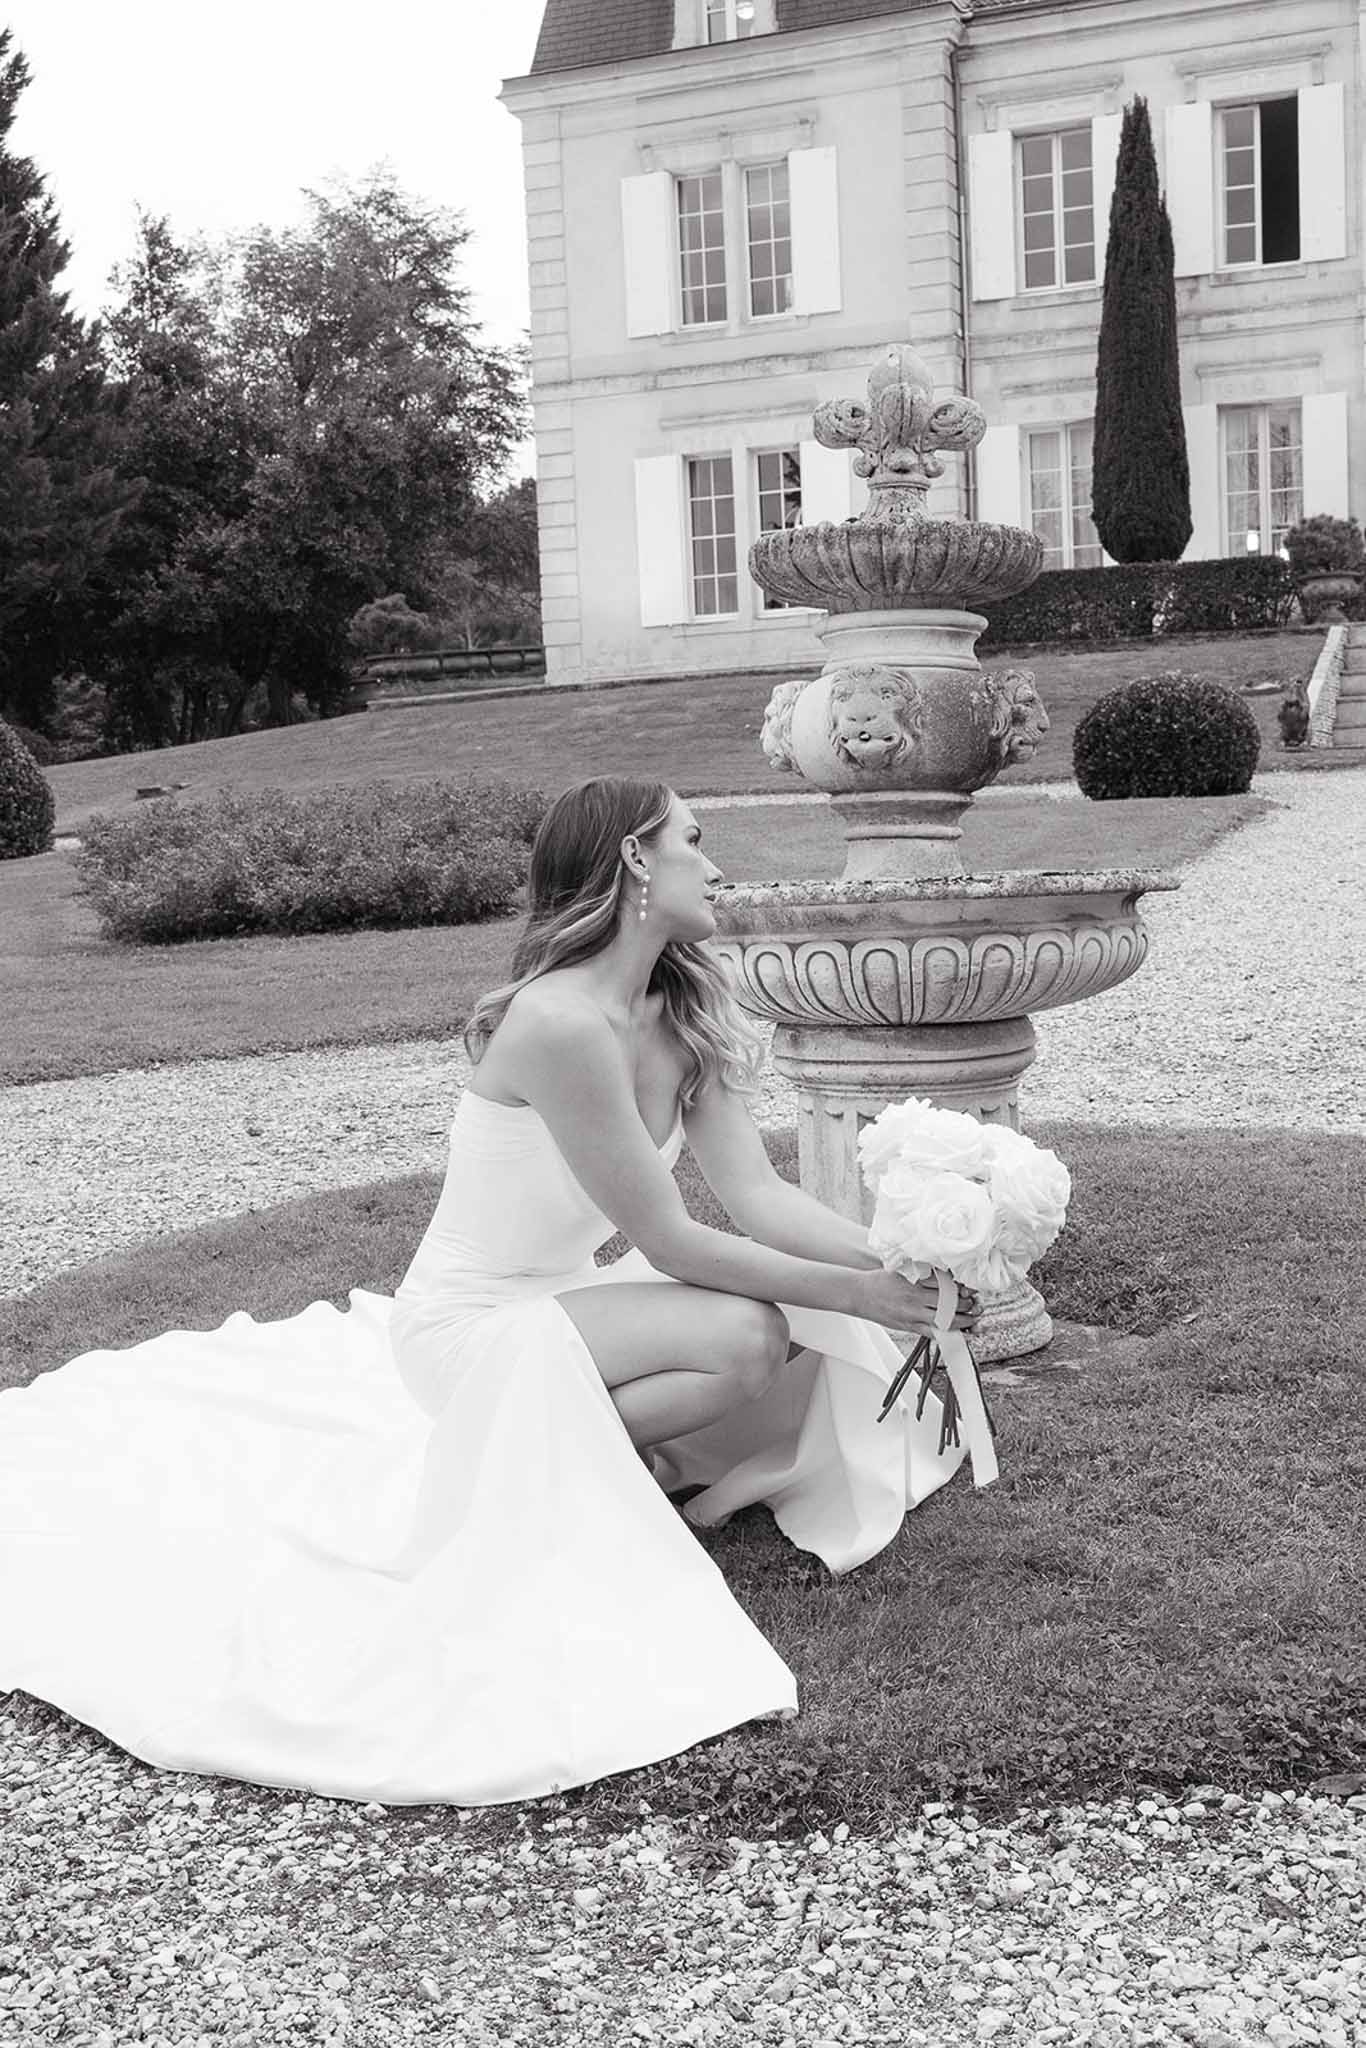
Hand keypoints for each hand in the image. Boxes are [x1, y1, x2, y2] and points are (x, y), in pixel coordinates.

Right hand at [856, 1267, 982, 1337]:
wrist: (859, 1293)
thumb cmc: (880, 1281)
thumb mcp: (902, 1270)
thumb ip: (923, 1273)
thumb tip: (946, 1275)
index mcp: (915, 1280)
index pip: (946, 1284)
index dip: (962, 1287)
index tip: (970, 1288)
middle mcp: (915, 1297)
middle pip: (949, 1302)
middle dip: (966, 1304)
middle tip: (975, 1304)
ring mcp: (912, 1313)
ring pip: (944, 1319)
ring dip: (962, 1320)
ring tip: (972, 1319)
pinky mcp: (908, 1326)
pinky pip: (932, 1332)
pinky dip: (947, 1333)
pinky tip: (957, 1332)